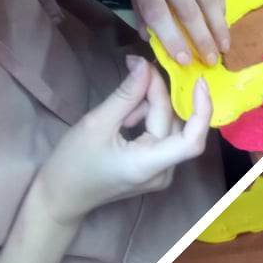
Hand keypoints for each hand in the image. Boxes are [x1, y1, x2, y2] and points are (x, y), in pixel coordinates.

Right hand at [33, 57, 211, 230]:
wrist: (59, 197)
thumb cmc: (73, 164)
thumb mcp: (96, 124)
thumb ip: (126, 95)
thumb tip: (144, 65)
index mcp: (149, 165)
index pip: (192, 140)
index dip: (202, 109)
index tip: (199, 81)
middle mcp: (163, 171)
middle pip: (173, 124)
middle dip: (157, 94)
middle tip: (138, 67)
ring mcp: (161, 172)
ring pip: (167, 126)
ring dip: (149, 106)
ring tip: (122, 102)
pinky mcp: (155, 167)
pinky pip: (161, 134)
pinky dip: (147, 118)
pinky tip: (125, 116)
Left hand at [128, 0, 227, 65]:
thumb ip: (144, 15)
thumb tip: (157, 44)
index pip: (157, 11)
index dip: (171, 37)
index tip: (184, 60)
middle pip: (187, 8)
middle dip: (202, 38)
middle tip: (212, 60)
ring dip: (218, 26)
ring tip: (224, 47)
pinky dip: (222, 7)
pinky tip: (223, 22)